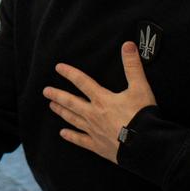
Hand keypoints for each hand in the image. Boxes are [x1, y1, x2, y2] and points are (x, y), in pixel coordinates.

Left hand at [42, 41, 155, 163]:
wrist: (144, 145)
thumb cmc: (142, 116)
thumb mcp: (140, 88)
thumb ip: (133, 66)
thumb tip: (128, 45)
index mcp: (102, 99)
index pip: (82, 82)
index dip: (70, 73)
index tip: (58, 68)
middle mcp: (94, 114)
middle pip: (71, 102)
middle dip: (58, 95)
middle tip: (45, 91)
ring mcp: (94, 130)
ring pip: (73, 119)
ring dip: (62, 112)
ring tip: (51, 106)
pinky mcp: (98, 145)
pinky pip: (81, 140)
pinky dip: (71, 136)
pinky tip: (63, 134)